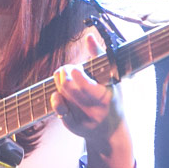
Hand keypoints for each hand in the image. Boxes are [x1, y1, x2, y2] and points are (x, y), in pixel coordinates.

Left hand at [50, 34, 133, 167]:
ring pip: (62, 94)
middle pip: (68, 86)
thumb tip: (89, 37)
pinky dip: (55, 98)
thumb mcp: (112, 78)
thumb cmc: (112, 97)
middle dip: (64, 73)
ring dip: (59, 82)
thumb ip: (100, 57)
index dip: (74, 71)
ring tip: (64, 77)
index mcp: (105, 96)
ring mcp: (83, 118)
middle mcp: (94, 109)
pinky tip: (58, 93)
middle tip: (67, 69)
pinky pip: (58, 110)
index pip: (83, 82)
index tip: (75, 67)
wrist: (111, 131)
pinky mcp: (72, 125)